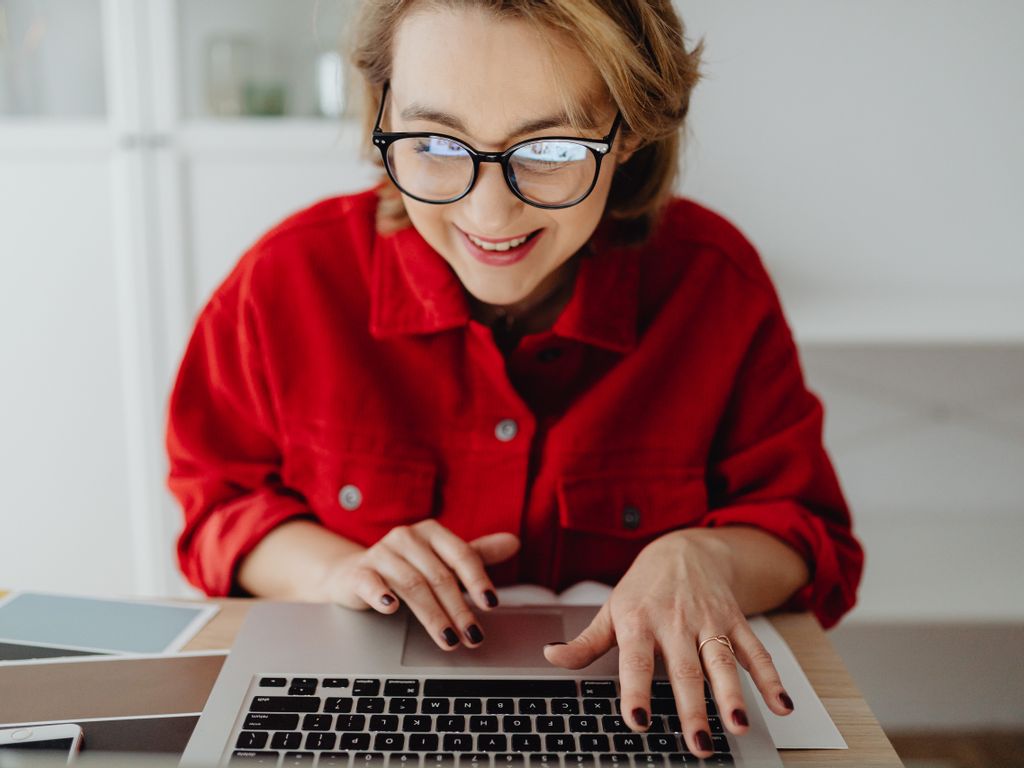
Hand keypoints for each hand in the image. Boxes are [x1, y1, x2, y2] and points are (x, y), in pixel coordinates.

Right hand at [324, 519, 519, 650]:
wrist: (355, 572)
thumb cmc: (407, 566)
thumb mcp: (443, 559)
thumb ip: (477, 554)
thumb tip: (515, 542)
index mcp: (432, 532)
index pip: (461, 555)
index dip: (477, 580)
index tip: (491, 605)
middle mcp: (408, 538)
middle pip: (439, 576)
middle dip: (459, 609)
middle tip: (474, 636)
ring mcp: (381, 553)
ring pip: (412, 585)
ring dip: (433, 615)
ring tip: (448, 639)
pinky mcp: (359, 571)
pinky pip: (370, 582)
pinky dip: (381, 594)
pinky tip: (391, 608)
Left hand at [543, 529, 794, 758]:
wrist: (684, 549)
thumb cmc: (643, 588)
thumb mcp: (610, 609)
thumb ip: (585, 642)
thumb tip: (552, 657)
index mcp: (638, 621)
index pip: (635, 661)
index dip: (635, 691)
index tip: (637, 721)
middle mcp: (675, 622)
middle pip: (685, 670)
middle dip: (692, 708)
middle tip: (697, 743)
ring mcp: (708, 621)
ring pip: (722, 661)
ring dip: (733, 694)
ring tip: (739, 725)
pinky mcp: (734, 622)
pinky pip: (754, 651)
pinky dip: (771, 678)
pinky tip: (782, 705)